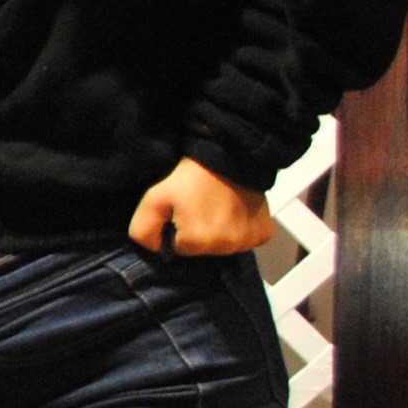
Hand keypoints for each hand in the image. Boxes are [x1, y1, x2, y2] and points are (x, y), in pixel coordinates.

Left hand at [130, 158, 275, 258]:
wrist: (230, 156)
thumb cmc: (189, 178)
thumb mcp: (153, 200)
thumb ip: (143, 231)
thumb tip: (157, 250)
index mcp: (198, 243)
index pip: (180, 250)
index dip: (177, 231)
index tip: (182, 212)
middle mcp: (225, 248)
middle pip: (204, 251)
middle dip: (198, 234)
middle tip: (200, 208)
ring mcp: (247, 243)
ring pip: (225, 247)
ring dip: (220, 233)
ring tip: (218, 208)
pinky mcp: (264, 234)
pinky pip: (247, 241)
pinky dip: (241, 230)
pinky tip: (236, 212)